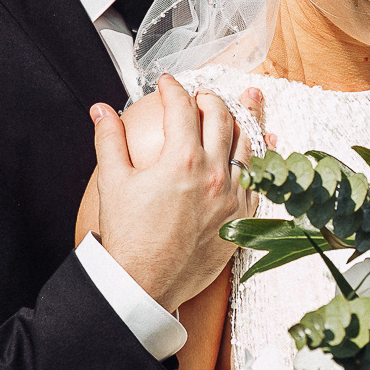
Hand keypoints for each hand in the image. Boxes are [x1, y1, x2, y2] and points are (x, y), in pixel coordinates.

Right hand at [90, 76, 254, 310]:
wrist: (145, 284)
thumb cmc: (128, 237)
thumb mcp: (113, 183)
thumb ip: (110, 140)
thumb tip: (101, 111)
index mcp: (182, 160)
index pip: (182, 108)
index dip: (172, 89)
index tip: (166, 84)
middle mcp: (214, 173)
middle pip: (221, 117)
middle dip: (209, 98)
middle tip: (199, 95)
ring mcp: (232, 195)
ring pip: (247, 143)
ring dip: (244, 118)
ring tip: (245, 99)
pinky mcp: (242, 216)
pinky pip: (260, 178)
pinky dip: (264, 155)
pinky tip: (268, 142)